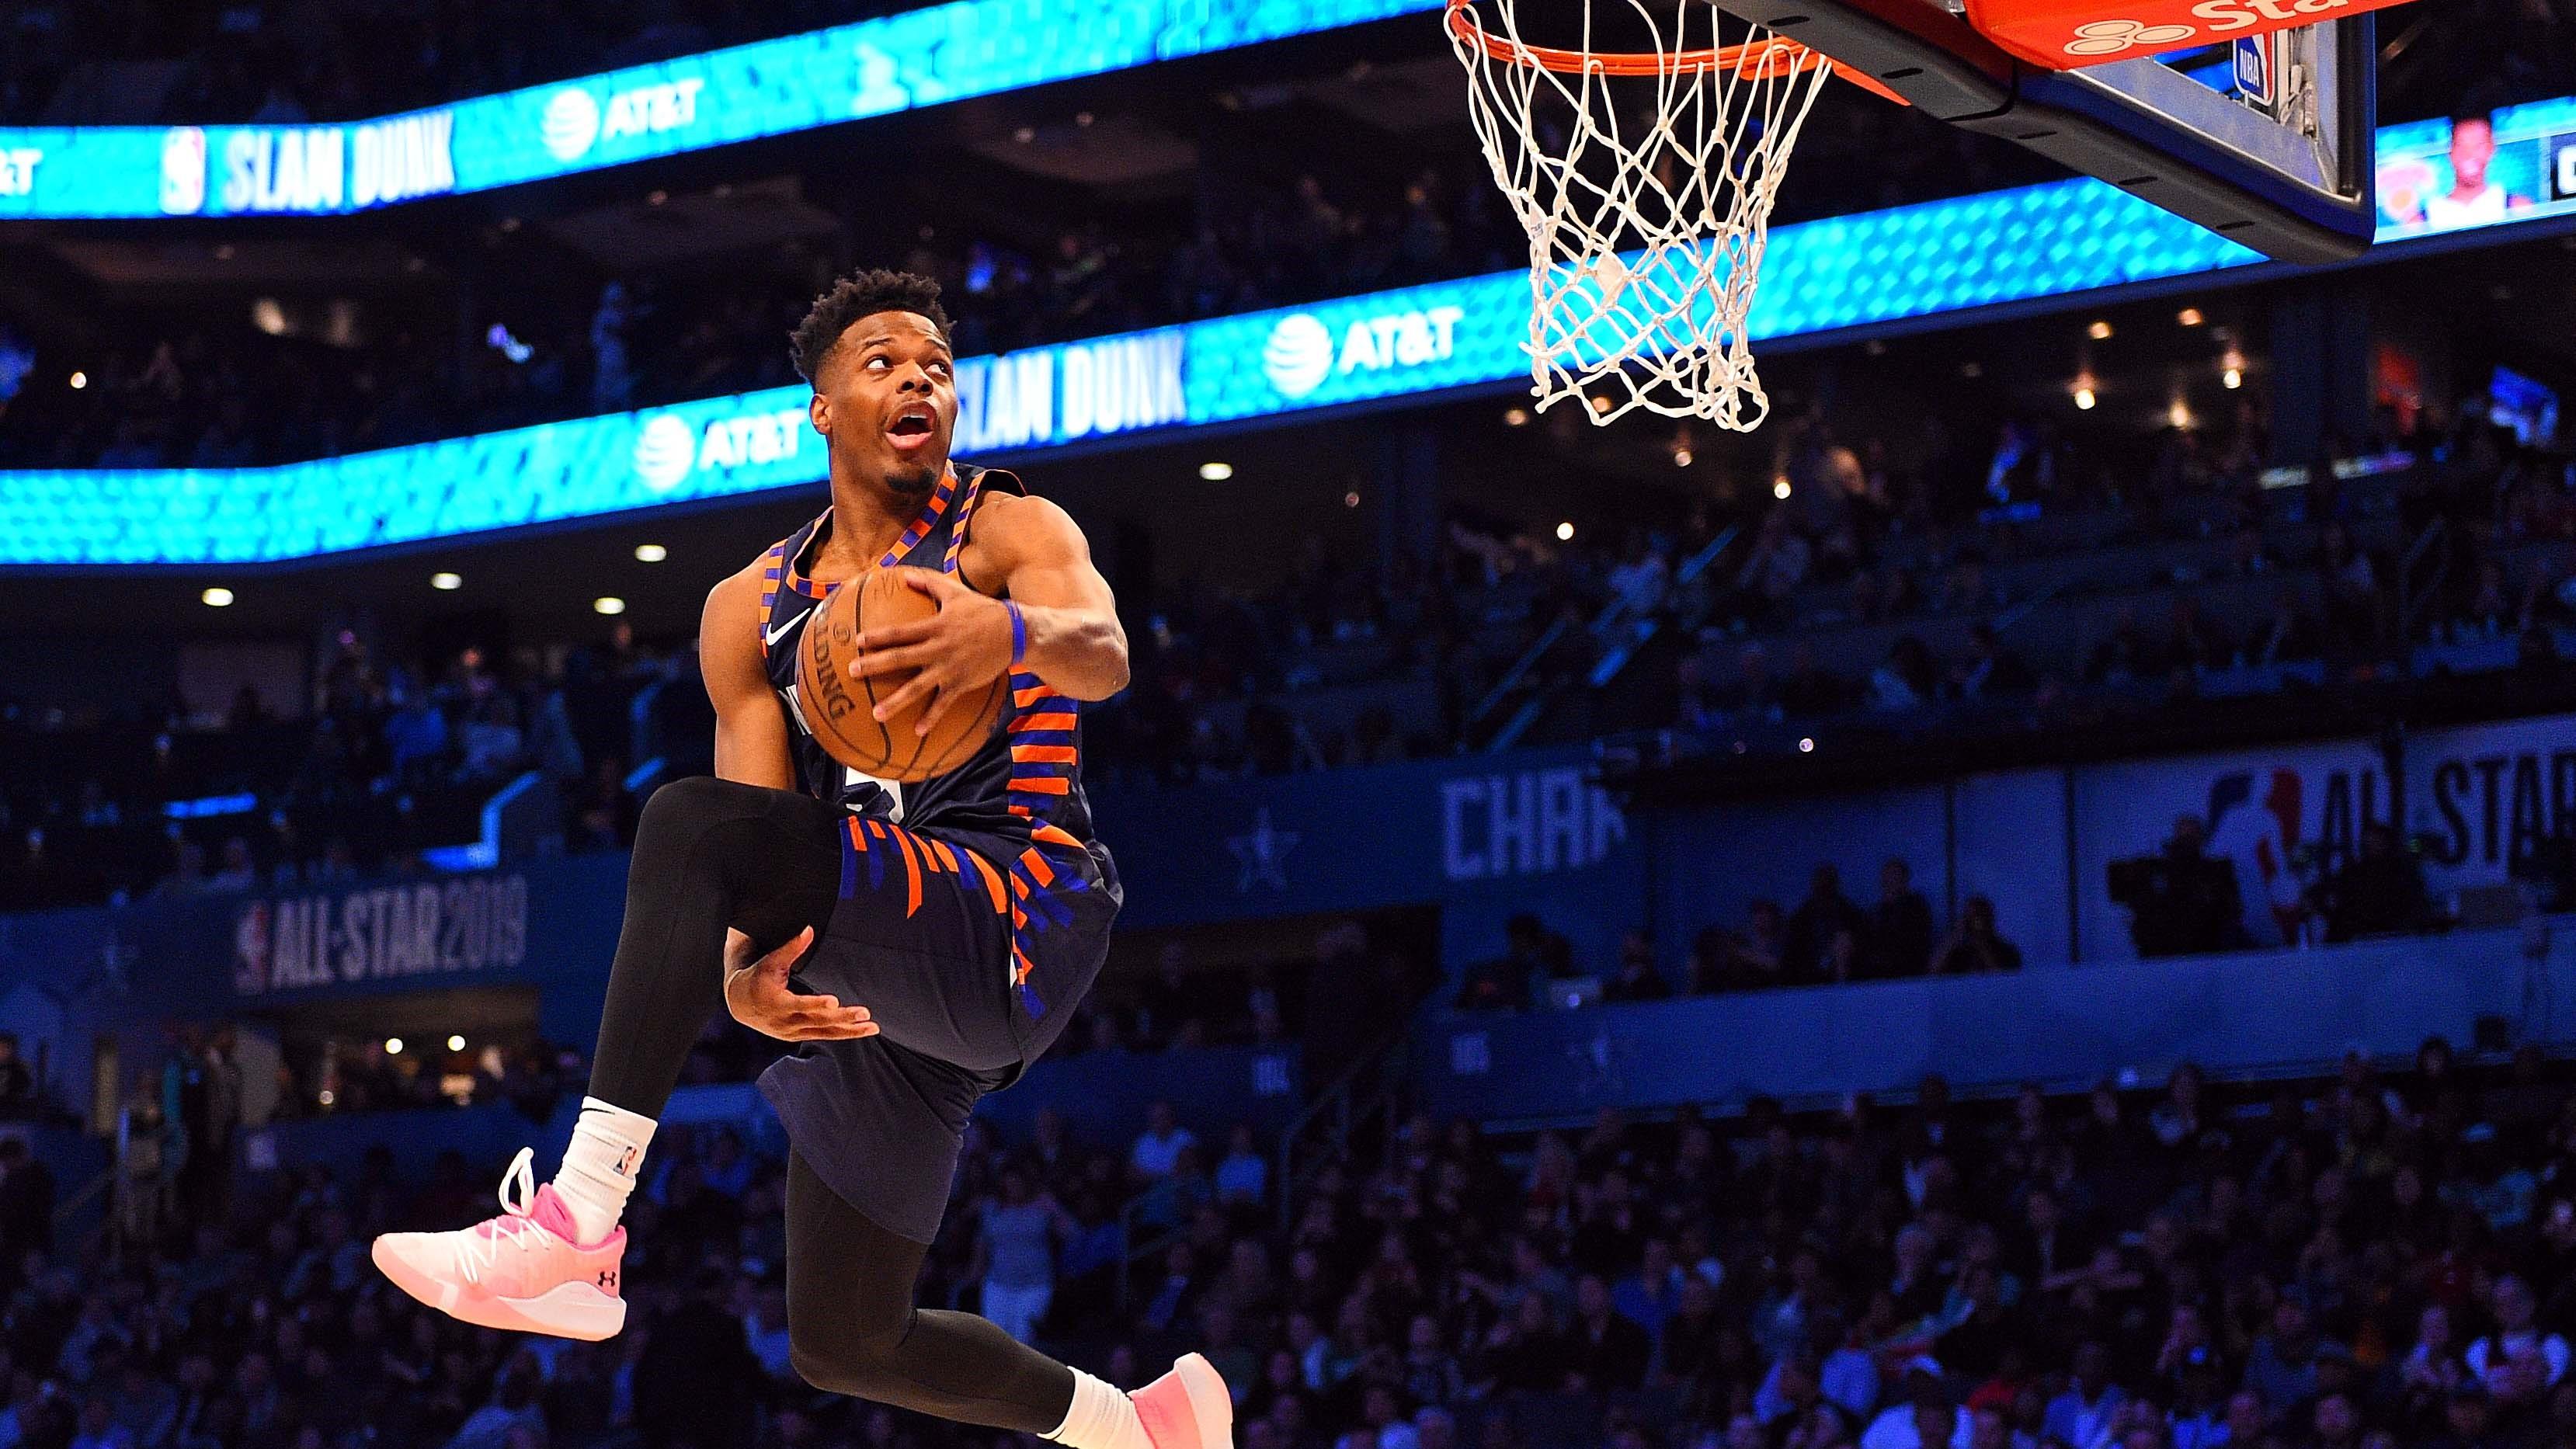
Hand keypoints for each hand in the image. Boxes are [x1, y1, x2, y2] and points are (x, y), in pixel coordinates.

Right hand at [722, 928, 877, 1041]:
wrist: (739, 1003)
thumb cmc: (757, 977)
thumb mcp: (771, 961)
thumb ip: (792, 948)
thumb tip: (808, 929)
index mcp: (777, 1003)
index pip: (799, 1004)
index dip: (816, 1004)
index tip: (834, 1001)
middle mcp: (786, 1022)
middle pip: (818, 1021)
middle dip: (843, 1018)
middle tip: (865, 1013)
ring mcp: (793, 1032)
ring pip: (825, 1032)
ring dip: (849, 1031)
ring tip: (872, 1026)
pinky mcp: (799, 1036)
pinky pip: (824, 1036)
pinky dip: (843, 1034)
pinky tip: (861, 1030)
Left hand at [848, 568, 1013, 736]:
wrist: (1014, 632)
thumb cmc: (983, 610)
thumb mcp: (956, 592)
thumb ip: (929, 583)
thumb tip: (905, 574)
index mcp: (935, 626)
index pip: (900, 632)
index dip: (878, 636)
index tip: (858, 642)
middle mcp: (938, 648)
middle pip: (900, 658)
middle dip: (874, 665)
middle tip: (852, 672)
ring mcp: (949, 668)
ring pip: (918, 687)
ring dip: (896, 701)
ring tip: (876, 714)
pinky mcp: (962, 683)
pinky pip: (944, 704)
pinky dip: (931, 718)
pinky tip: (917, 731)